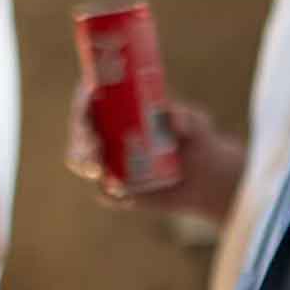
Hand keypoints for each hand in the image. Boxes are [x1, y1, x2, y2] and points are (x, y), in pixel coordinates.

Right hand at [65, 87, 245, 220]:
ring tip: (99, 168)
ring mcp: (110, 162)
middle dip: (81, 136)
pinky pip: (105, 193)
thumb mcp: (197, 122)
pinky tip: (125, 194)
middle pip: (81, 130)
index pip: (91, 98)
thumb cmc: (198, 139)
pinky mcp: (118, 189)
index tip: (90, 94)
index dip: (84, 96)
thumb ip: (187, 116)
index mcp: (120, 111)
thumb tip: (174, 121)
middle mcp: (108, 134)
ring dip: (85, 162)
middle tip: (95, 142)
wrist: (208, 178)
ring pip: (82, 161)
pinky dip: (109, 193)